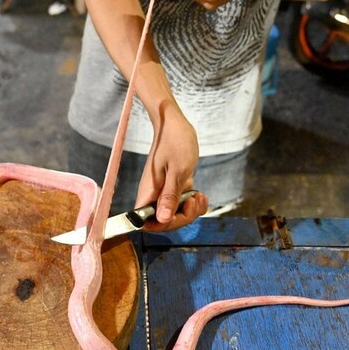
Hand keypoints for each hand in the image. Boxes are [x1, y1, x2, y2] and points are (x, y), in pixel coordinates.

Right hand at [135, 107, 207, 231]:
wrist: (175, 124)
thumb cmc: (175, 142)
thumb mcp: (177, 171)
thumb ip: (170, 196)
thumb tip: (162, 220)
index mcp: (149, 192)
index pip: (148, 222)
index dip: (164, 225)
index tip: (179, 214)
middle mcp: (153, 195)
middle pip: (164, 221)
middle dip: (183, 217)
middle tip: (194, 201)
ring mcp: (162, 192)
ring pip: (174, 214)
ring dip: (190, 211)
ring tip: (200, 196)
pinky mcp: (171, 188)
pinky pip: (180, 204)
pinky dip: (192, 203)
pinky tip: (200, 194)